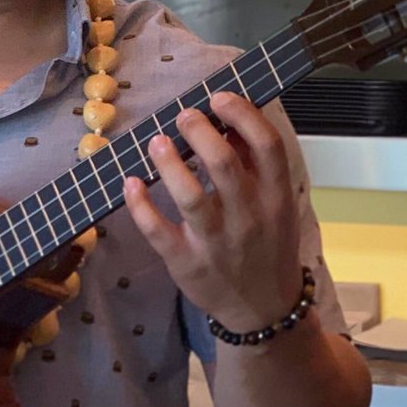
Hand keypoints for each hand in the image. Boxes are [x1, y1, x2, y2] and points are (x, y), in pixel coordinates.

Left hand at [124, 91, 302, 331]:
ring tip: (156, 141)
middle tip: (183, 116)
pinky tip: (130, 182)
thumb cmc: (267, 245)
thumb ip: (255, 162)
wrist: (264, 309)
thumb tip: (230, 115)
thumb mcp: (275, 204)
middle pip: (224, 164)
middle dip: (199, 130)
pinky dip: (140, 204)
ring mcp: (216, 243)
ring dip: (169, 162)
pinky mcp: (186, 262)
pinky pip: (158, 230)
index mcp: (276, 198)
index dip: (243, 114)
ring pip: (190, 196)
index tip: (220, 97)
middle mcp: (249, 218)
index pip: (268, 145)